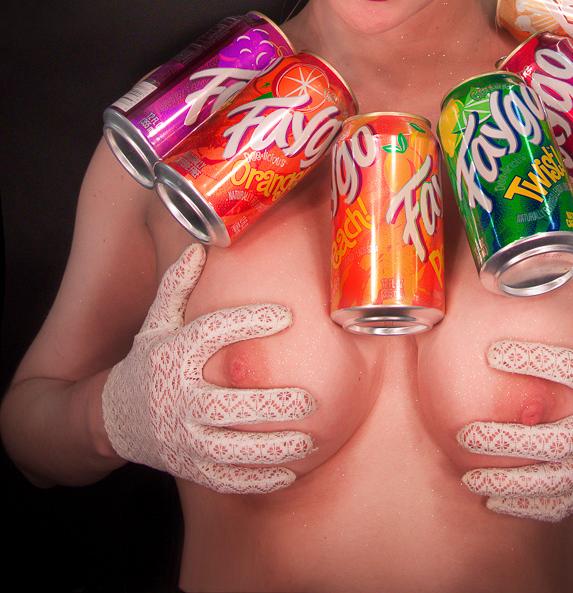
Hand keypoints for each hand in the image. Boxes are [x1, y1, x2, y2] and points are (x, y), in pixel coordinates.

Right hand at [102, 244, 314, 493]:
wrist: (112, 418)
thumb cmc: (148, 361)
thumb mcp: (156, 321)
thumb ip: (177, 285)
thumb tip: (200, 244)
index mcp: (174, 356)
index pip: (211, 335)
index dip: (248, 322)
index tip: (285, 314)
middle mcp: (179, 399)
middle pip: (224, 405)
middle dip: (269, 405)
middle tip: (310, 400)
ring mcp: (183, 438)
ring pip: (230, 449)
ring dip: (272, 448)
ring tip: (308, 439)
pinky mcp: (190, 467)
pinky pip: (227, 478)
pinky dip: (258, 479)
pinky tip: (289, 472)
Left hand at [458, 257, 572, 520]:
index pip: (572, 371)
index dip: (532, 361)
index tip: (493, 352)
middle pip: (556, 443)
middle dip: (508, 442)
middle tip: (467, 434)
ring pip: (553, 483)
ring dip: (508, 484)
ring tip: (470, 477)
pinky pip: (560, 504)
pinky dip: (526, 509)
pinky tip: (493, 501)